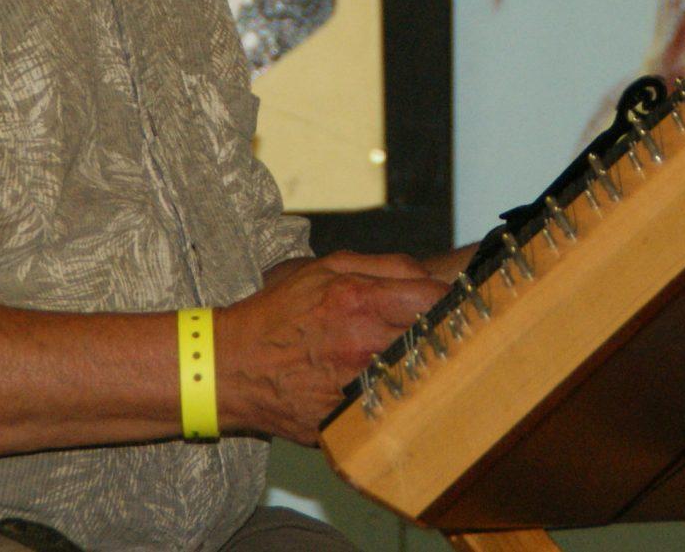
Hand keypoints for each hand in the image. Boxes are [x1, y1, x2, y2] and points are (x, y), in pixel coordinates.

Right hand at [214, 252, 448, 444]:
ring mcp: (357, 386)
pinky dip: (398, 397)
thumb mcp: (322, 268)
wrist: (229, 367)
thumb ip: (382, 265)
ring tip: (416, 360)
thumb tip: (425, 276)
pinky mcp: (349, 419)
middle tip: (445, 332)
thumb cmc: (275, 314)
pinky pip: (393, 408)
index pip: (434, 299)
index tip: (456, 304)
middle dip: (444, 334)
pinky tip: (390, 388)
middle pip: (434, 339)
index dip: (452, 300)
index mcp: (358, 299)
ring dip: (423, 368)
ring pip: (420, 378)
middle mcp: (362, 344)